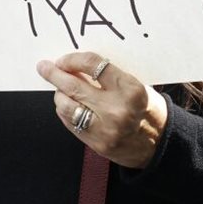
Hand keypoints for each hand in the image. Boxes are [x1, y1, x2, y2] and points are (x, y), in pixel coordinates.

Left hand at [37, 51, 167, 168]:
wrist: (158, 144)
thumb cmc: (146, 110)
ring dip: (59, 94)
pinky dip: (64, 111)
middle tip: (44, 67)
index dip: (73, 59)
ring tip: (61, 90)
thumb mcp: (135, 86)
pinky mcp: (97, 143)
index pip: (93, 65)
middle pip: (73, 85)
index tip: (63, 59)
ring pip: (66, 105)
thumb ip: (109, 77)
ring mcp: (105, 128)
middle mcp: (116, 108)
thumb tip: (76, 66)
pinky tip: (67, 105)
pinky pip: (70, 122)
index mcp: (130, 89)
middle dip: (54, 74)